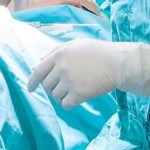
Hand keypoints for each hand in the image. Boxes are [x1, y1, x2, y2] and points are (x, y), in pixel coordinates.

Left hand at [27, 38, 149, 108]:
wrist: (118, 63)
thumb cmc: (99, 52)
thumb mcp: (76, 44)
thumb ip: (57, 50)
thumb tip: (41, 60)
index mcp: (59, 54)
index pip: (38, 70)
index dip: (32, 81)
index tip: (31, 88)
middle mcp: (61, 68)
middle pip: (46, 85)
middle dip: (51, 89)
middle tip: (61, 89)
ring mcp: (69, 81)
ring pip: (55, 96)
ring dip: (61, 97)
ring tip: (73, 92)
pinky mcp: (78, 94)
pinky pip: (65, 104)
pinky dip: (69, 104)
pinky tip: (77, 99)